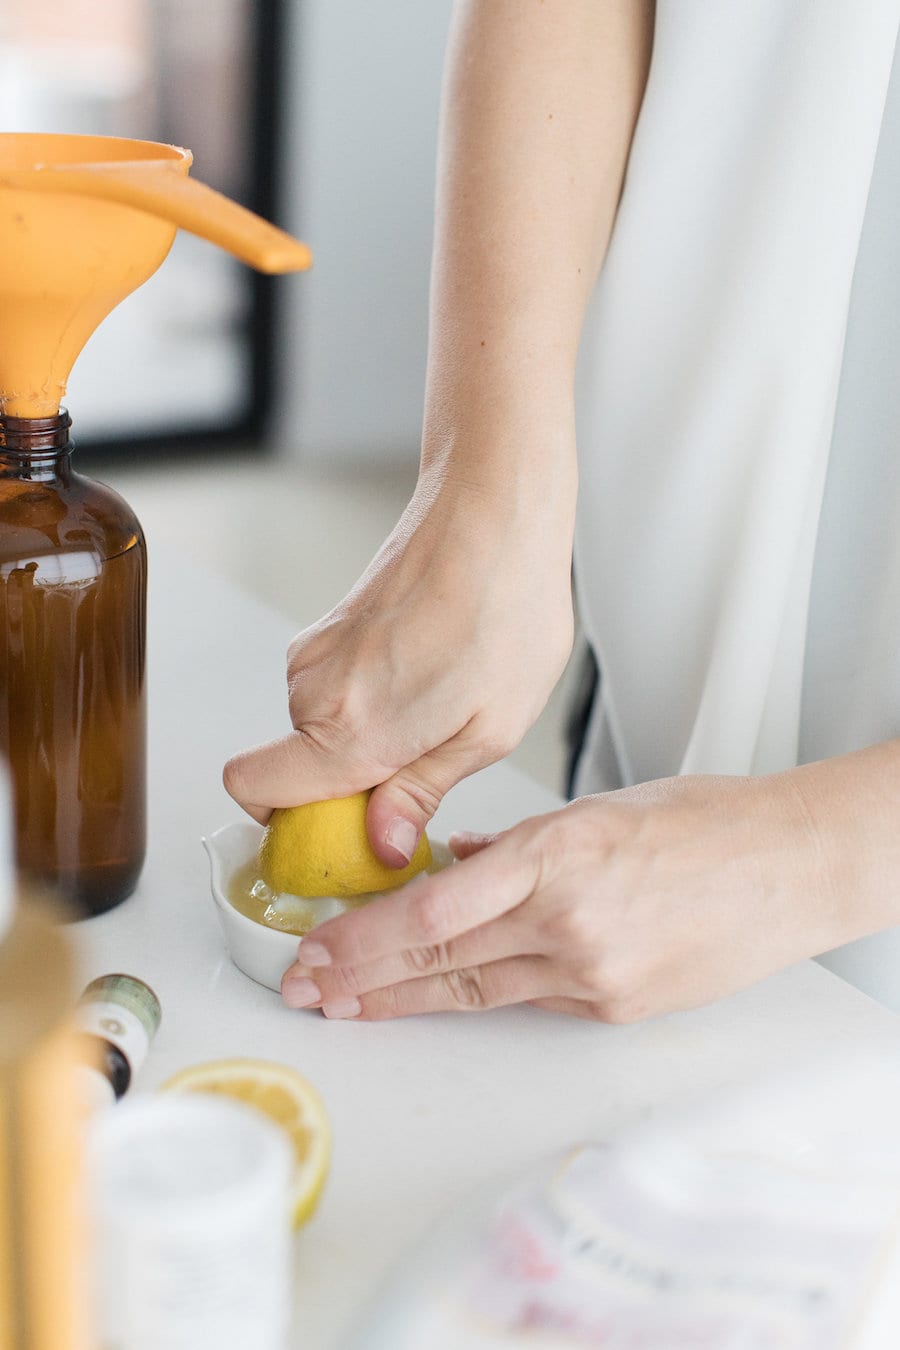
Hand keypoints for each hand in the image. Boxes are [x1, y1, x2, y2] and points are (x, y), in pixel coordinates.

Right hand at [223, 458, 575, 863]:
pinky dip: (371, 695)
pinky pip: (334, 687)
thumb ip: (421, 793)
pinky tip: (431, 670)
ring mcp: (316, 651)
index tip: (345, 832)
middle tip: (424, 763)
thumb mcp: (487, 732)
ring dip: (367, 734)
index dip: (288, 823)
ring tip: (442, 703)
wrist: (496, 514)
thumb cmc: (505, 611)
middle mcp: (314, 690)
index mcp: (348, 730)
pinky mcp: (329, 625)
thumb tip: (383, 842)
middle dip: (348, 782)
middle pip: (293, 767)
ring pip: (317, 726)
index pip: (252, 791)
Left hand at [278, 764, 877, 1021]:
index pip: (434, 908)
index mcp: (557, 855)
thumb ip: (515, 846)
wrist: (791, 868)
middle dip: (365, 977)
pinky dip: (482, 991)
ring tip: (350, 1005)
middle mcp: (569, 923)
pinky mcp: (616, 1007)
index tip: (318, 950)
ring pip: (477, 991)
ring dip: (407, 998)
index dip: (365, 938)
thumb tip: (454, 864)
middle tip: (309, 989)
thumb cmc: (704, 823)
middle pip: (443, 958)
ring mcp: (595, 974)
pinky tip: (441, 991)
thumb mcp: (597, 810)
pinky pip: (532, 999)